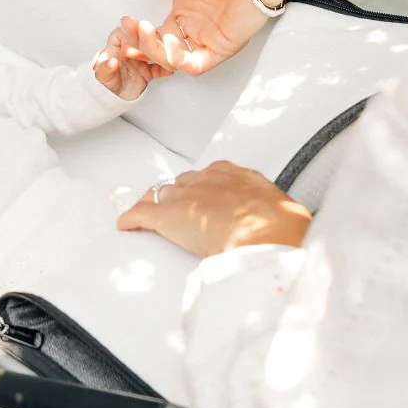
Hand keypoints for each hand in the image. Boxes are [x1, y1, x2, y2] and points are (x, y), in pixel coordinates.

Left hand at [93, 23, 171, 100]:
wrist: (115, 96)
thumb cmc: (107, 81)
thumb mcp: (102, 75)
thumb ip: (104, 67)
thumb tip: (110, 61)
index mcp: (117, 43)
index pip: (125, 32)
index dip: (132, 33)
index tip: (138, 36)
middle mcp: (132, 47)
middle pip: (143, 38)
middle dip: (151, 40)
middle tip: (157, 42)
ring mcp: (142, 57)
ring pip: (153, 51)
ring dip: (161, 53)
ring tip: (167, 55)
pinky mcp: (150, 70)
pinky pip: (159, 68)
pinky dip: (165, 69)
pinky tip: (169, 70)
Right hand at [114, 0, 279, 75]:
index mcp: (184, 6)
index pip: (154, 31)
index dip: (136, 33)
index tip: (124, 25)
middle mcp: (195, 23)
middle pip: (159, 48)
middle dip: (139, 45)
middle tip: (128, 35)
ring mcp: (208, 36)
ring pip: (174, 60)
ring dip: (155, 51)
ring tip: (145, 33)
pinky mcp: (222, 46)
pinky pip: (196, 64)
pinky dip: (179, 60)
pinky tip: (169, 44)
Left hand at [116, 161, 311, 258]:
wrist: (270, 233)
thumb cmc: (281, 226)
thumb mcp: (277, 211)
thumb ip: (266, 214)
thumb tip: (275, 229)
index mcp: (232, 175)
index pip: (207, 177)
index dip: (200, 192)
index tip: (203, 202)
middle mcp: (204, 179)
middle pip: (180, 184)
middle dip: (178, 198)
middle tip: (178, 214)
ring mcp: (184, 195)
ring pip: (159, 195)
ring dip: (156, 207)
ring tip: (150, 219)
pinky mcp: (166, 215)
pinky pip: (139, 213)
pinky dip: (131, 219)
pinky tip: (126, 226)